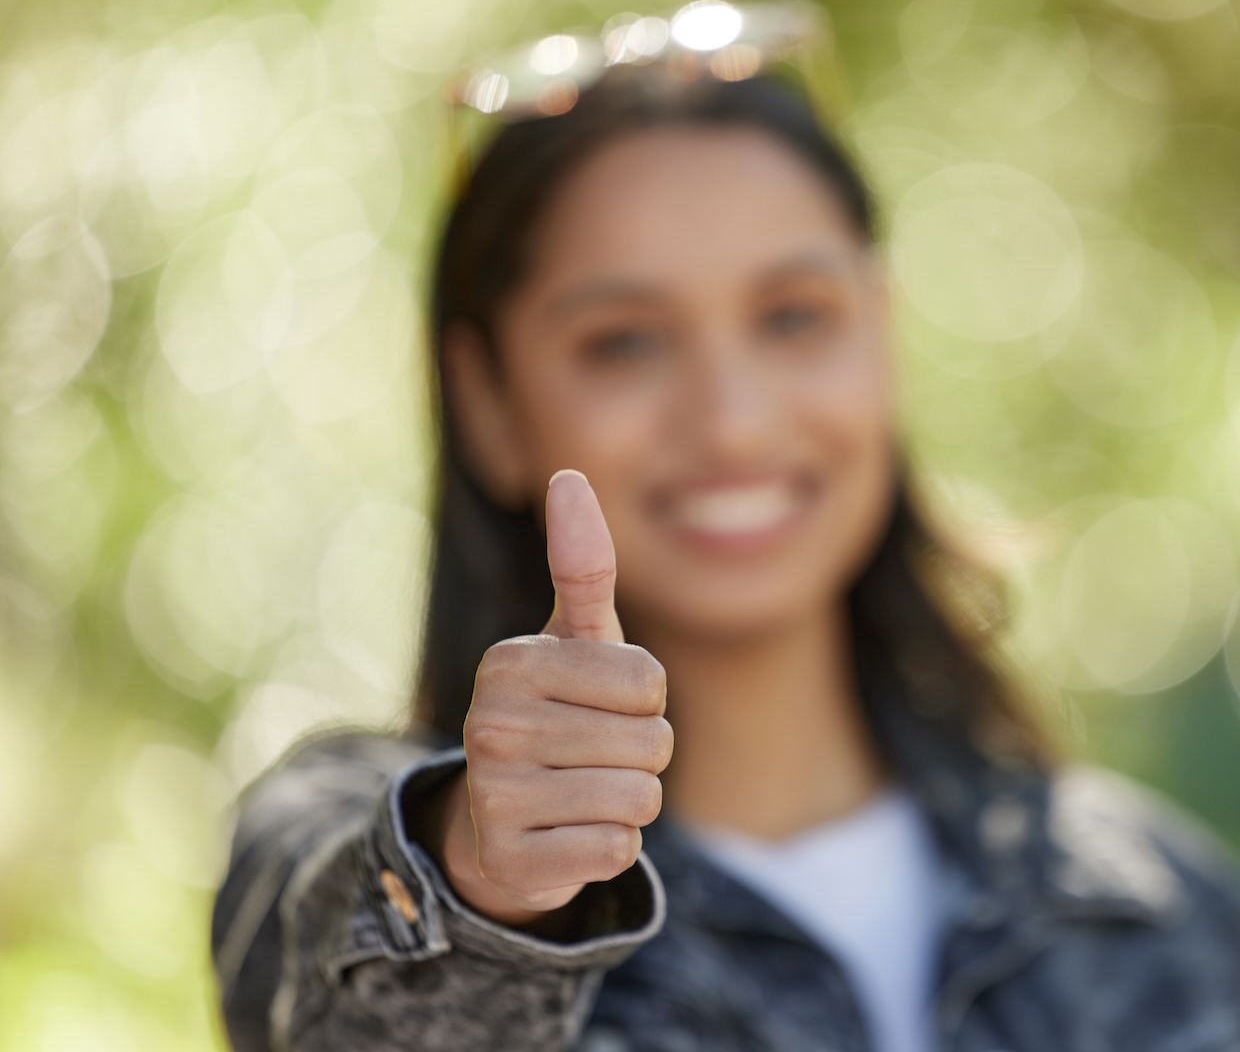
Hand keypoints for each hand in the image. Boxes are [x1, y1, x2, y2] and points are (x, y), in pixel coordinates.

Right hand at [435, 470, 672, 925]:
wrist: (502, 823)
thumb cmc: (559, 713)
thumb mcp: (575, 641)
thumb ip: (582, 564)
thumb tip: (570, 475)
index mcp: (511, 663)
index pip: (649, 683)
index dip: (646, 701)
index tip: (602, 705)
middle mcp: (491, 725)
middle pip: (651, 742)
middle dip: (642, 755)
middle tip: (593, 756)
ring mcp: (494, 796)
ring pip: (639, 800)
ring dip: (631, 803)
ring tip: (583, 792)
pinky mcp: (510, 861)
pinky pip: (617, 851)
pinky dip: (610, 848)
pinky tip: (568, 836)